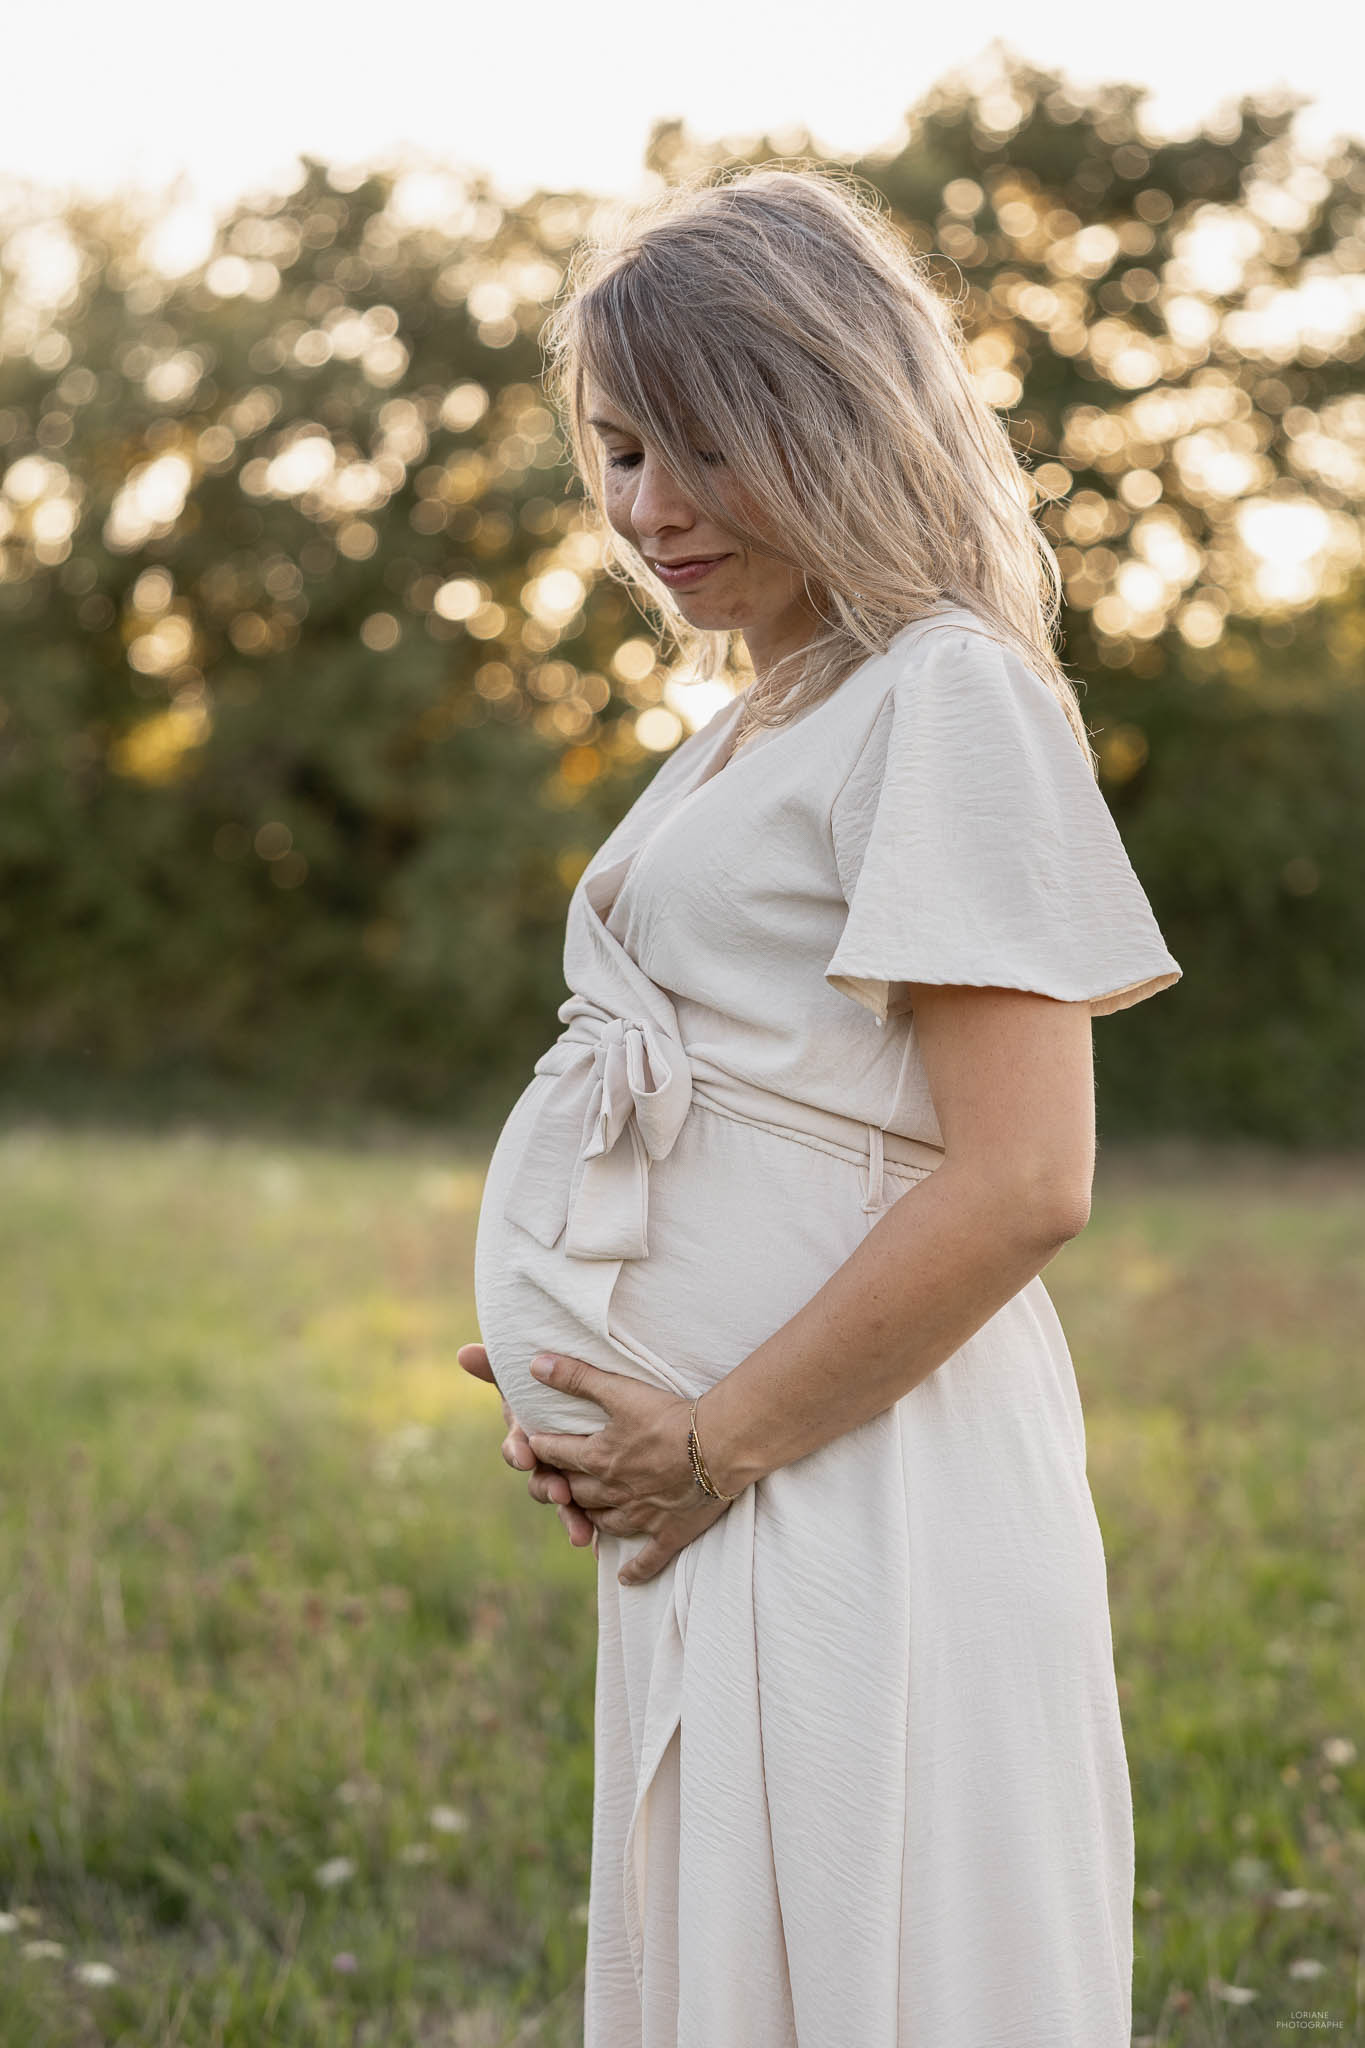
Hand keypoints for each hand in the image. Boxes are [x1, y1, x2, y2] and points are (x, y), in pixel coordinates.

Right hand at [456, 1342, 597, 1556]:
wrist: (602, 1410)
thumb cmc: (555, 1391)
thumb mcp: (530, 1377)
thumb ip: (498, 1367)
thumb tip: (463, 1352)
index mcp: (529, 1436)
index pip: (517, 1447)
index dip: (518, 1451)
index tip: (525, 1455)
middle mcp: (543, 1463)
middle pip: (540, 1481)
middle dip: (548, 1488)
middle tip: (561, 1491)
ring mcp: (565, 1480)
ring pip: (563, 1503)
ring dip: (568, 1516)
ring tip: (580, 1530)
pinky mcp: (589, 1494)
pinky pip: (586, 1516)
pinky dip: (586, 1529)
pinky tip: (592, 1542)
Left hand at [522, 1352, 735, 1585]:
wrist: (719, 1446)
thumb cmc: (670, 1416)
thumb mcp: (620, 1391)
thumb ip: (577, 1377)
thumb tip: (535, 1364)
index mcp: (598, 1458)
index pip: (557, 1454)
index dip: (542, 1448)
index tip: (533, 1445)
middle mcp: (612, 1492)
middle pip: (575, 1492)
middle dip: (561, 1485)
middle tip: (555, 1480)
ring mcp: (640, 1516)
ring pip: (604, 1523)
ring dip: (590, 1518)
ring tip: (585, 1514)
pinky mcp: (669, 1533)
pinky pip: (647, 1558)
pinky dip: (635, 1569)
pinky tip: (625, 1578)